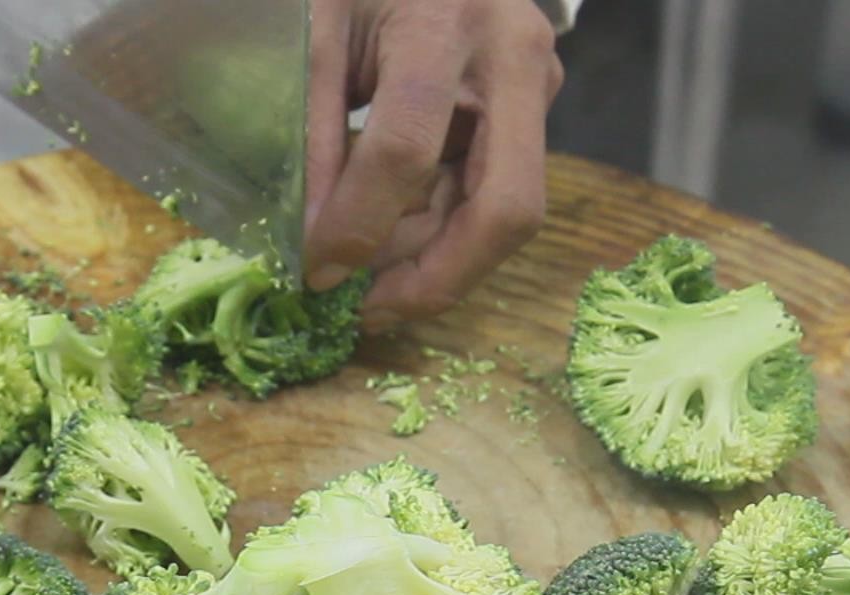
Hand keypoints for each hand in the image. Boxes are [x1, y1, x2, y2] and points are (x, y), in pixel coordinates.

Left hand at [304, 0, 563, 331]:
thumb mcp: (317, 33)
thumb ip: (313, 132)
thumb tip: (315, 244)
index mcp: (445, 24)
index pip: (408, 148)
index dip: (360, 222)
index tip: (318, 271)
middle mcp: (513, 57)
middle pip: (504, 205)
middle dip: (438, 277)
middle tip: (371, 311)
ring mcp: (536, 85)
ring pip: (502, 211)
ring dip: (433, 257)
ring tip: (365, 268)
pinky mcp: (534, 109)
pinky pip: (492, 191)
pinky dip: (441, 225)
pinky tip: (391, 233)